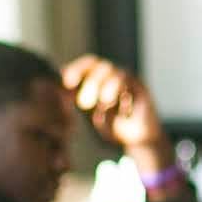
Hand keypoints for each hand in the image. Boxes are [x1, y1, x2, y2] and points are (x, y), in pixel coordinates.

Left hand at [61, 55, 171, 177]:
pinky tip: (121, 112)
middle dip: (92, 82)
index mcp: (100, 76)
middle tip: (85, 102)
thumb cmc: (111, 123)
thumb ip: (76, 100)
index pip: (88, 64)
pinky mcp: (142, 90)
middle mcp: (114, 74)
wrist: (135, 137)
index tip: (67, 82)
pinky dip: (124, 98)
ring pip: (118, 74)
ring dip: (109, 87)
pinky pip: (133, 86)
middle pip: (102, 66)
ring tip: (105, 103)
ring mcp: (129, 81)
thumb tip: (60, 91)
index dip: (77, 69)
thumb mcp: (89, 112)